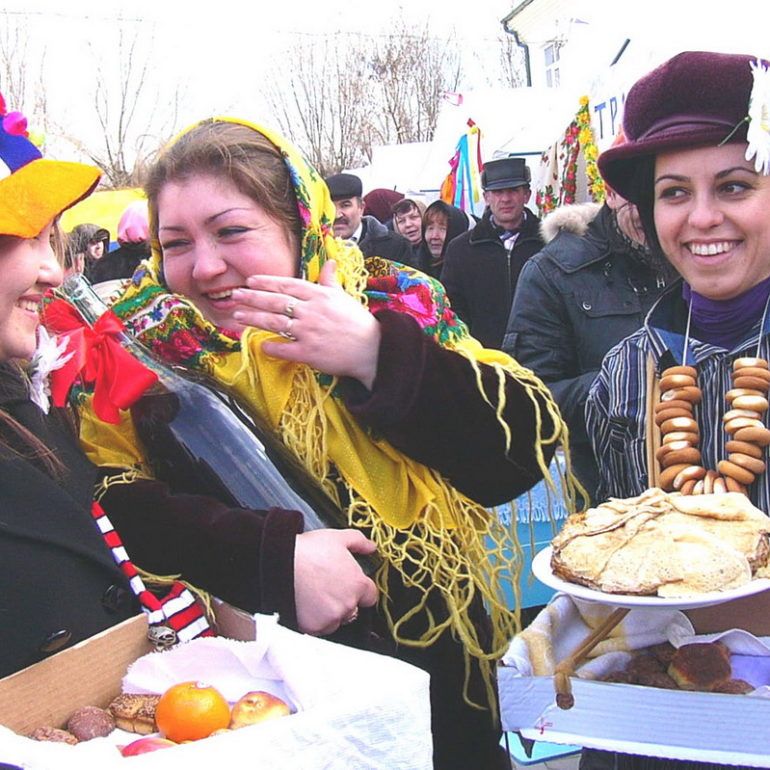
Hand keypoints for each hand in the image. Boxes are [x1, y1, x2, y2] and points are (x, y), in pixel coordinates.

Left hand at [231, 261, 380, 388]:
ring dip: (254, 318)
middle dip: (252, 298)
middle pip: (275, 302)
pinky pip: (283, 349)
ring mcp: (308, 332)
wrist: (372, 349)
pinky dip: (270, 347)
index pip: (287, 285)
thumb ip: (330, 281)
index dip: (267, 282)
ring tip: (238, 315)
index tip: (250, 281)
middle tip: (235, 295)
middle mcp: (311, 311)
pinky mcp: (308, 353)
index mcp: (319, 296)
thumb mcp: (344, 297)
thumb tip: (330, 262)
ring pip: (274, 323)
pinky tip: (260, 344)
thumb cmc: (357, 322)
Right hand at [293, 528, 378, 634]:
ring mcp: (330, 618)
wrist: (279, 564)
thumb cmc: (308, 551)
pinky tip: (306, 604)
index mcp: (357, 584)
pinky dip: (314, 619)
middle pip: (353, 608)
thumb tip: (371, 548)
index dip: (360, 590)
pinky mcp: (314, 627)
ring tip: (314, 595)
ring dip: (329, 611)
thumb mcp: (337, 538)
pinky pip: (319, 628)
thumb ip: (359, 543)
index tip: (349, 584)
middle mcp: (347, 604)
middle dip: (343, 600)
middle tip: (326, 586)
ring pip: (336, 620)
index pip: (370, 596)